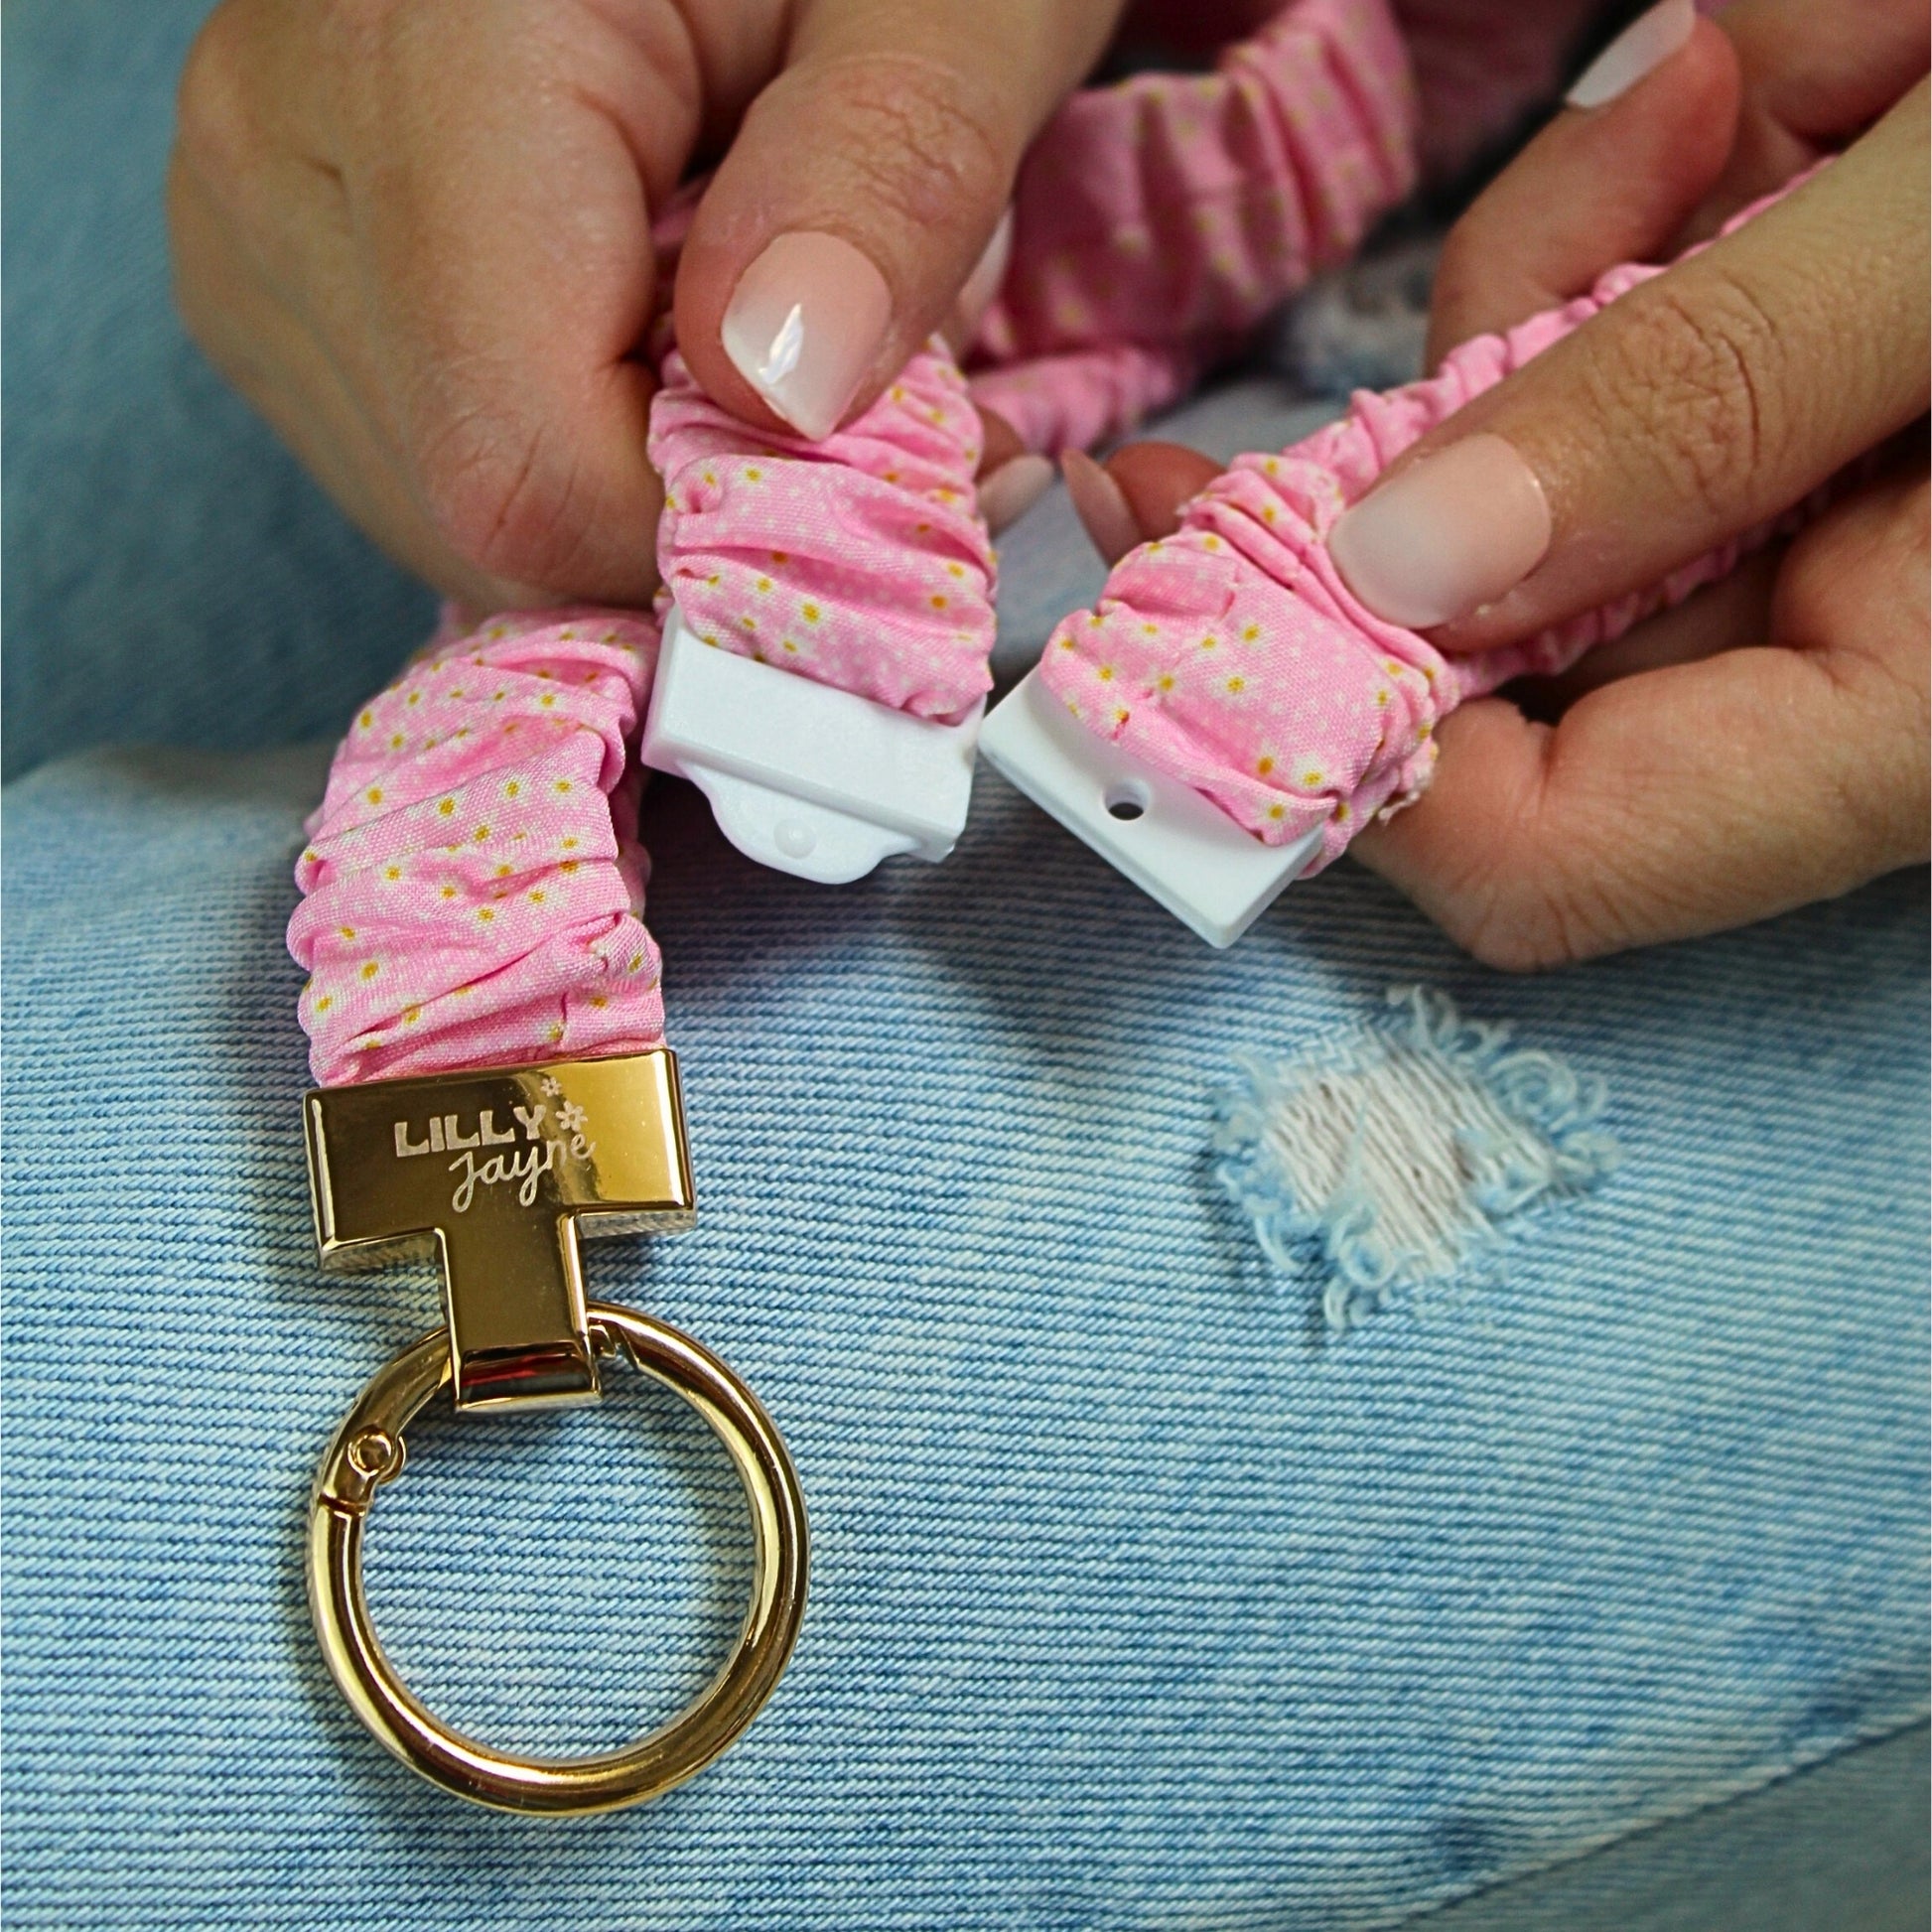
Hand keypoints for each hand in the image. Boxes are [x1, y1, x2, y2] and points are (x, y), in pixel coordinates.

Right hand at [168, 0, 1123, 611]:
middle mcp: (280, 160)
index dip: (727, 535)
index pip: (526, 470)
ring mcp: (259, 230)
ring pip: (465, 522)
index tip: (901, 481)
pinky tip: (655, 328)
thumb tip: (784, 397)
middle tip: (856, 383)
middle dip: (709, 508)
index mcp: (429, 52)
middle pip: (490, 519)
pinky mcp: (283, 281)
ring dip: (652, 484)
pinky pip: (445, 468)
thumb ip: (888, 178)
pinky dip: (586, 452)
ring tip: (747, 321)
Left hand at [1069, 1, 1928, 967]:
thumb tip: (1398, 575)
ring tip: (1756, 78)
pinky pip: (1621, 356)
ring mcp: (1817, 530)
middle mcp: (1841, 657)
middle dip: (1449, 448)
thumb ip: (1710, 400)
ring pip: (1540, 478)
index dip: (1349, 755)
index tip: (1195, 586)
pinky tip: (1760, 74)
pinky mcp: (1804, 408)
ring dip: (1575, 282)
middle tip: (1495, 259)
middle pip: (1500, 647)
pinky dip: (1634, 221)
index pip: (1547, 857)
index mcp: (1915, 706)